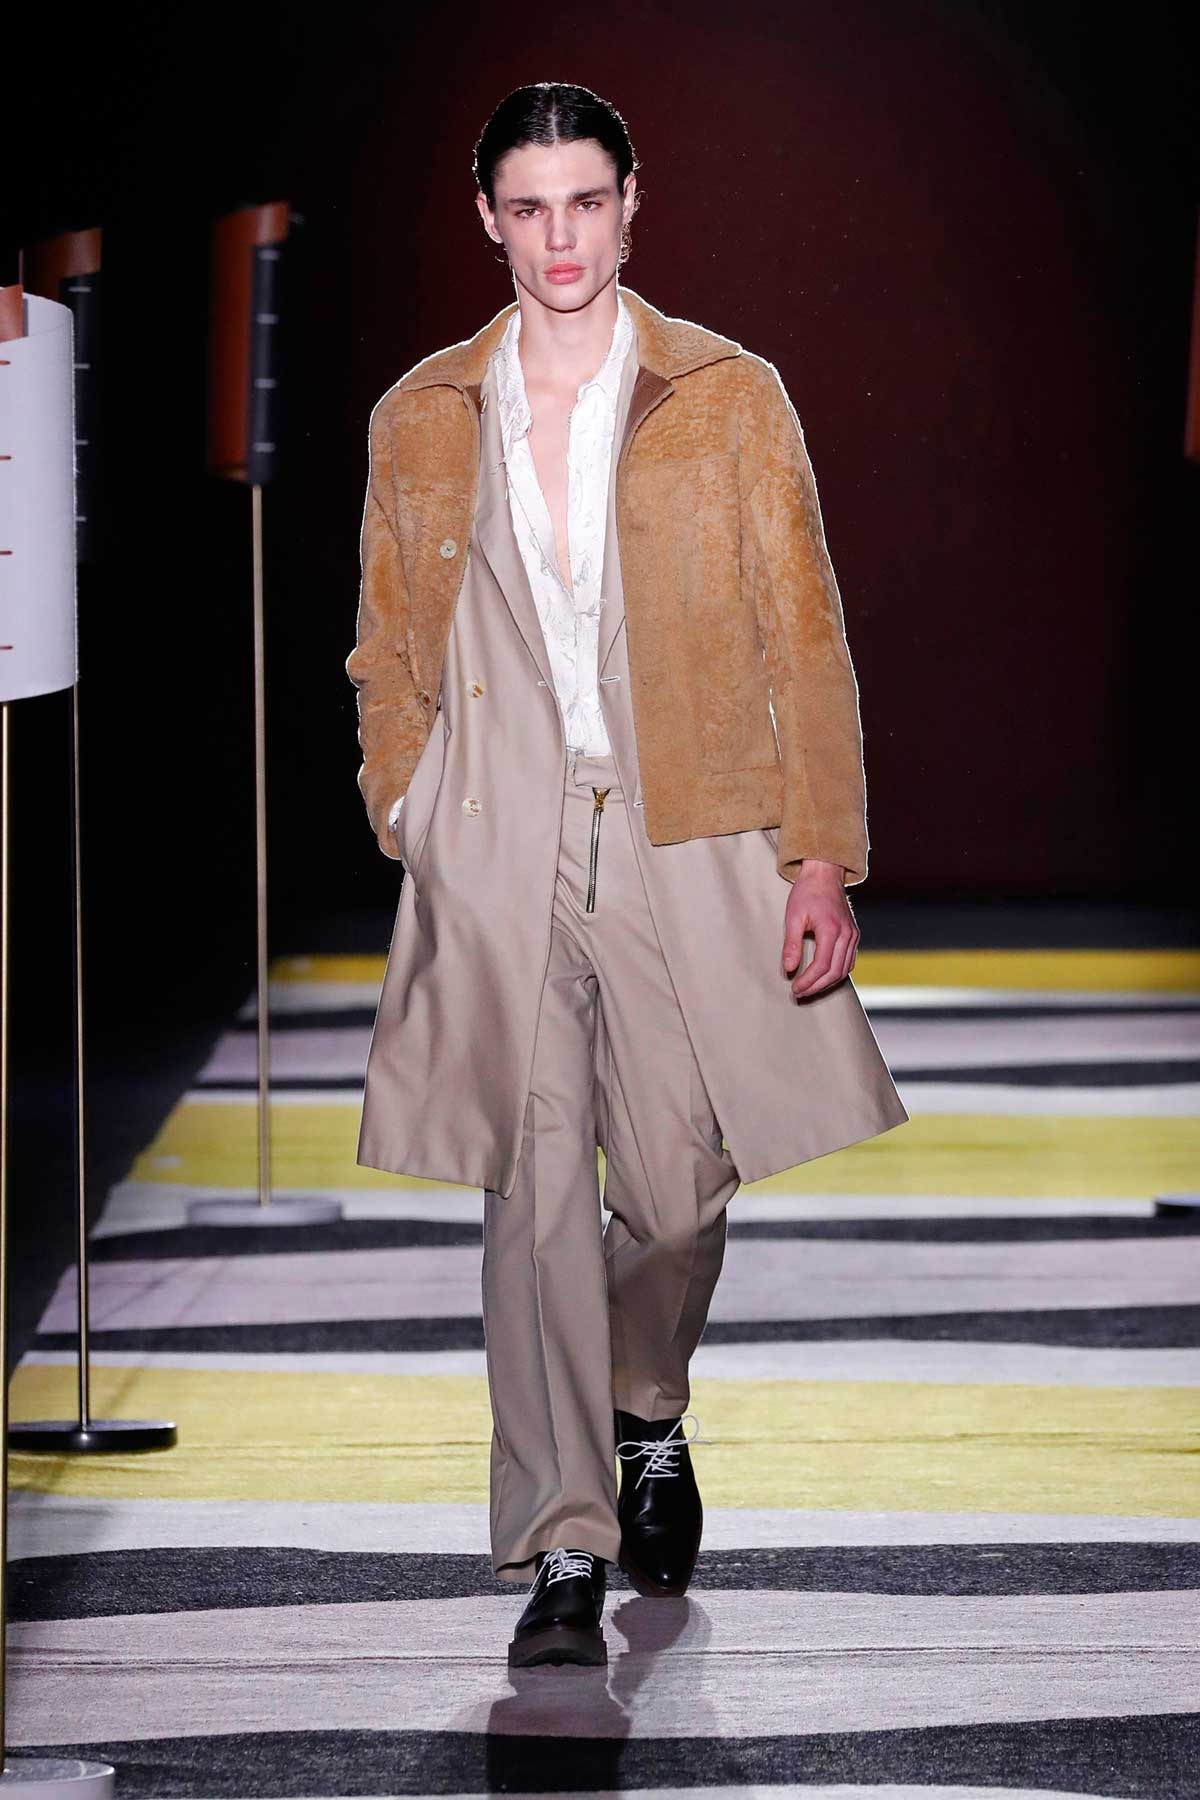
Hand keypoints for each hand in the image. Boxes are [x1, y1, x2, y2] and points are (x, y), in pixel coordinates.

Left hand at [782, 859, 858, 999]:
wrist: (825, 874)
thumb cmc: (807, 892)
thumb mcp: (793, 917)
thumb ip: (791, 944)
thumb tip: (788, 969)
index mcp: (832, 929)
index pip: (822, 965)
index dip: (808, 981)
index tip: (795, 988)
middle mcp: (847, 934)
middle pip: (835, 972)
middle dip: (816, 986)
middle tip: (799, 993)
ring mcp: (853, 935)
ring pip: (844, 970)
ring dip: (827, 983)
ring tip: (808, 988)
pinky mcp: (854, 935)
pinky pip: (849, 961)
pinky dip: (836, 973)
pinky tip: (822, 977)